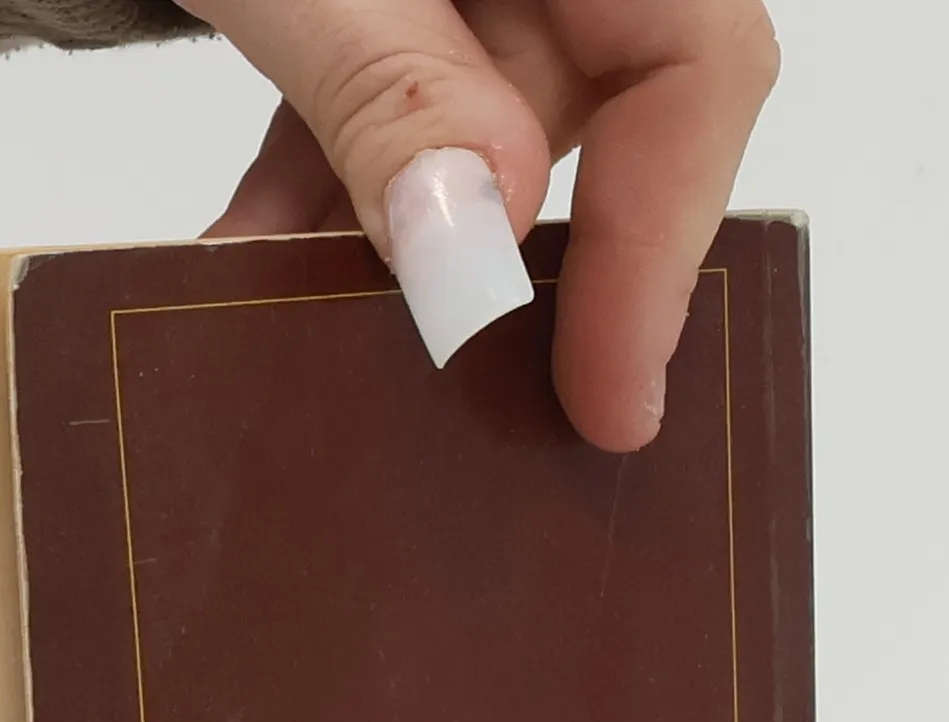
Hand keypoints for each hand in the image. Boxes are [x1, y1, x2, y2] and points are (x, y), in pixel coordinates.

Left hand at [195, 0, 780, 452]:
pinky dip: (321, 204)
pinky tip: (250, 273)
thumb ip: (393, 82)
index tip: (605, 399)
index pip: (698, 70)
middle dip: (523, 286)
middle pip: (602, 135)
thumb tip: (475, 249)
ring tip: (323, 366)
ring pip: (480, 153)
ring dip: (393, 265)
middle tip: (479, 424)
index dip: (662, 249)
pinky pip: (385, 121)